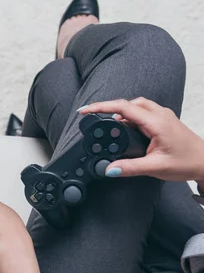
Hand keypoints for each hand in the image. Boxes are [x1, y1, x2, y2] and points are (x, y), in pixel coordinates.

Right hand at [79, 98, 203, 181]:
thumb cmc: (187, 162)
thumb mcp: (156, 167)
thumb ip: (130, 167)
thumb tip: (109, 169)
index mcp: (156, 122)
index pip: (123, 108)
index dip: (102, 107)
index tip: (86, 110)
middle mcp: (160, 114)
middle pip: (128, 103)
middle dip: (108, 108)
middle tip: (93, 118)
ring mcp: (163, 116)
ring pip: (136, 106)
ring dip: (120, 112)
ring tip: (108, 126)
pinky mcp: (164, 120)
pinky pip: (143, 112)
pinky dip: (130, 116)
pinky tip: (125, 129)